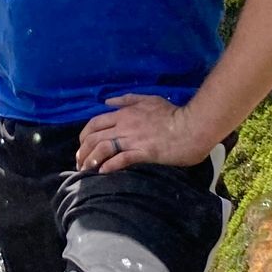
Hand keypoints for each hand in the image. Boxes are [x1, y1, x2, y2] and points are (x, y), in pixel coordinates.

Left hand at [76, 93, 207, 171]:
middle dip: (82, 151)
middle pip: (94, 138)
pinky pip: (120, 159)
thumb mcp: (148, 99)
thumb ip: (127, 99)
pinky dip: (109, 166)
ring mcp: (133, 139)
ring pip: (103, 149)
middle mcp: (124, 126)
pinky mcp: (143, 153)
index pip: (95, 123)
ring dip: (91, 160)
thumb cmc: (172, 114)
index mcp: (124, 113)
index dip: (83, 135)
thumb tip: (107, 101)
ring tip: (86, 170)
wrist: (191, 126)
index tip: (81, 145)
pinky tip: (102, 172)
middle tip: (79, 162)